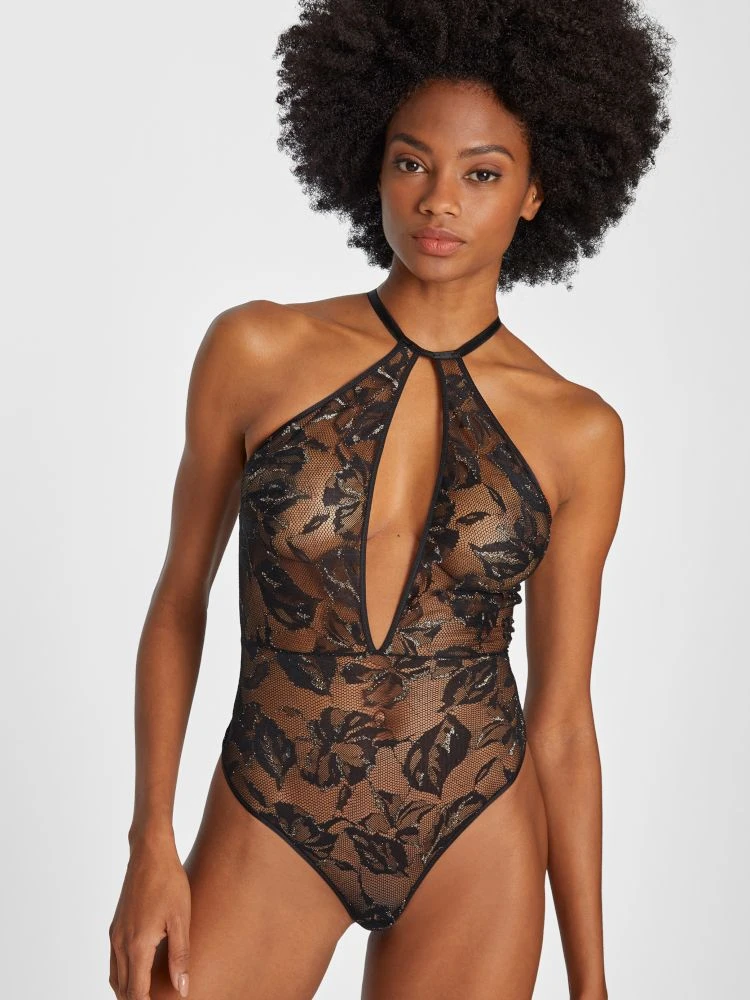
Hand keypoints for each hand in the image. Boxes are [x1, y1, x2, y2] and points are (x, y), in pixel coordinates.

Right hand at [109, 836, 190, 998]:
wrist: (149, 853)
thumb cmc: (169, 882)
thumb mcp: (181, 919)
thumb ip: (180, 957)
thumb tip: (182, 988)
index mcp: (137, 945)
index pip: (136, 993)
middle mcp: (120, 943)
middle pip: (123, 989)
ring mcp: (115, 934)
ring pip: (115, 977)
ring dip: (127, 992)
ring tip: (146, 996)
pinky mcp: (115, 926)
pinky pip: (113, 962)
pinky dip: (122, 976)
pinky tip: (136, 974)